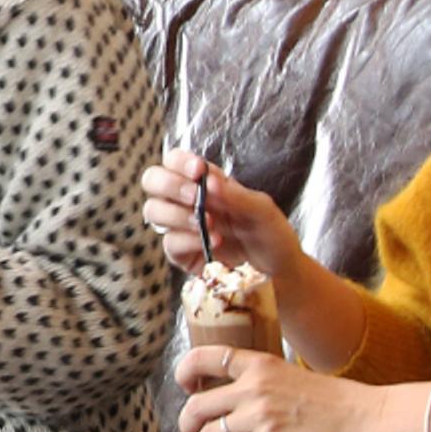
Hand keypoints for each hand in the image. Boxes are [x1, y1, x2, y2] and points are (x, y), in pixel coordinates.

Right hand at [140, 150, 305, 283]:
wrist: (278, 271)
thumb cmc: (271, 234)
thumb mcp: (261, 209)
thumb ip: (235, 194)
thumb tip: (209, 182)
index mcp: (205, 183)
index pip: (175, 161)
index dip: (179, 161)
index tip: (198, 170)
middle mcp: (187, 202)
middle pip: (152, 181)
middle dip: (170, 186)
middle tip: (195, 198)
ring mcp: (181, 228)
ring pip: (154, 211)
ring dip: (177, 215)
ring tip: (208, 224)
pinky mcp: (181, 254)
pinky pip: (169, 243)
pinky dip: (188, 241)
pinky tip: (212, 243)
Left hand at [174, 343, 407, 431]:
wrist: (366, 419)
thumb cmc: (336, 401)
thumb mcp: (292, 377)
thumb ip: (263, 383)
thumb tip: (239, 399)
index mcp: (260, 365)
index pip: (206, 357)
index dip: (185, 372)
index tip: (184, 386)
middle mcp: (255, 388)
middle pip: (198, 405)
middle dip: (186, 424)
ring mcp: (262, 416)